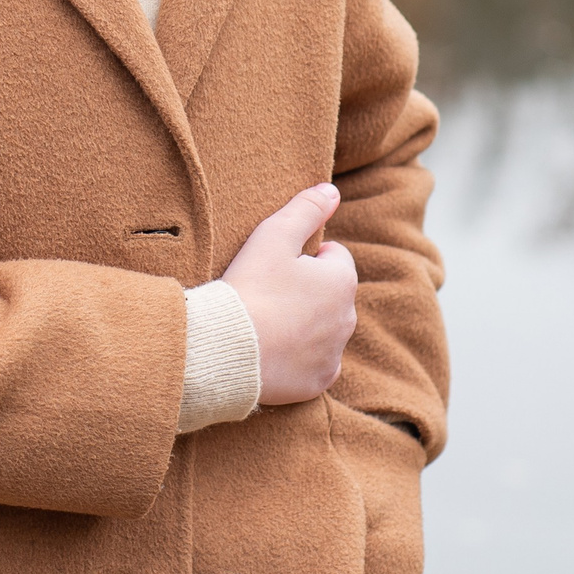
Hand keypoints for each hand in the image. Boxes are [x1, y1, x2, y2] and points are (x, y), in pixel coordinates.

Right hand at [220, 184, 358, 405]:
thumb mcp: (274, 235)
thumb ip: (306, 208)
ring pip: (323, 329)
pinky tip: (272, 352)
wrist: (225, 349)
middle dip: (307, 292)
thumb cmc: (250, 288)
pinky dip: (299, 358)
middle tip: (267, 295)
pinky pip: (314, 364)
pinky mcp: (318, 382)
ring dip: (304, 324)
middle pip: (330, 294)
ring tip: (266, 323)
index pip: (333, 256)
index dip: (303, 257)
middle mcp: (348, 318)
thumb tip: (331, 191)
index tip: (275, 267)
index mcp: (343, 280)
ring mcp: (334, 353)